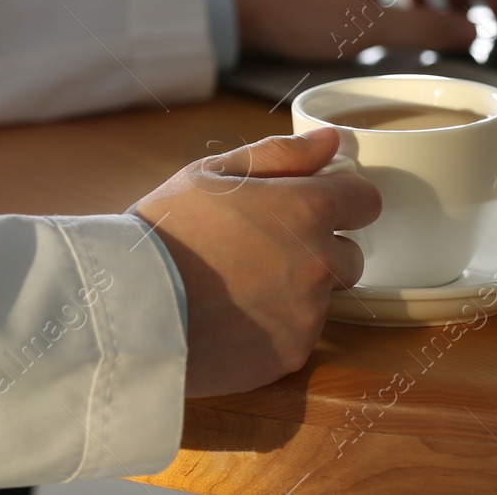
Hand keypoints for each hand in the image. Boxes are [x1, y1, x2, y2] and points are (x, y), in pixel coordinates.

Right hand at [133, 126, 380, 397]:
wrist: (130, 308)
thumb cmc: (167, 231)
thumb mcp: (215, 173)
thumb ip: (283, 154)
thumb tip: (332, 140)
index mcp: (309, 209)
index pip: (366, 200)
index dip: (342, 200)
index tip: (315, 206)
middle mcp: (321, 262)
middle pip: (350, 254)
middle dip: (320, 250)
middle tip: (264, 251)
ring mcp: (310, 313)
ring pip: (323, 297)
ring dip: (298, 291)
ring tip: (240, 287)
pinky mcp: (292, 355)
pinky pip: (298, 336)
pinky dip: (275, 328)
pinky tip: (234, 319)